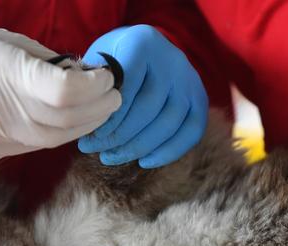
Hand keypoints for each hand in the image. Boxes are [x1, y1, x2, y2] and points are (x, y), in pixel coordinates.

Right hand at [0, 24, 120, 158]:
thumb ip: (48, 63)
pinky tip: (70, 121)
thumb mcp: (6, 41)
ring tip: (99, 109)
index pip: (63, 92)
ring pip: (56, 138)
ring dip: (85, 124)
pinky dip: (61, 133)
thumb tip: (86, 77)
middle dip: (98, 108)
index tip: (107, 78)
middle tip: (113, 97)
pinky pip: (38, 145)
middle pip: (65, 120)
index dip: (94, 88)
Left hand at [78, 25, 207, 167]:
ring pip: (169, 122)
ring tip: (112, 157)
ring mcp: (189, 80)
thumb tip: (87, 120)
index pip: (128, 84)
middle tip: (95, 149)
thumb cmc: (114, 61)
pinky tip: (144, 162)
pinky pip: (192, 132)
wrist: (147, 52)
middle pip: (149, 107)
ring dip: (139, 147)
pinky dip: (168, 152)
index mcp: (143, 42)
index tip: (91, 135)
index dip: (110, 115)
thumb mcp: (99, 62)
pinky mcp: (200, 99)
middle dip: (120, 135)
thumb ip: (95, 86)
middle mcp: (172, 59)